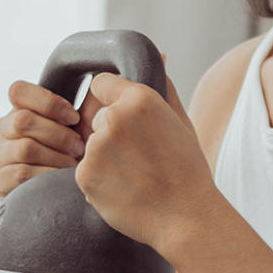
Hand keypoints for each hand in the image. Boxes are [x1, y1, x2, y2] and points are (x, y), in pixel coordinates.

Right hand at [0, 80, 86, 200]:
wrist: (60, 199)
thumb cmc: (72, 159)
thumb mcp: (73, 132)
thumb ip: (73, 113)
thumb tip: (100, 88)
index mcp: (18, 111)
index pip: (18, 92)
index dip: (49, 103)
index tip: (74, 118)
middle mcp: (1, 130)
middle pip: (23, 120)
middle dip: (58, 135)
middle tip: (79, 147)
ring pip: (25, 148)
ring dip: (56, 157)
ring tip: (73, 166)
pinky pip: (21, 173)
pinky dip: (47, 175)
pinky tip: (60, 180)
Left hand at [73, 55, 216, 257]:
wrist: (187, 218)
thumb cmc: (188, 171)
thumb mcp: (181, 122)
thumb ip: (162, 86)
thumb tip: (157, 55)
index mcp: (140, 99)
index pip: (100, 84)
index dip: (111, 102)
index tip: (127, 124)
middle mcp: (114, 118)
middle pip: (93, 117)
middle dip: (108, 134)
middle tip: (139, 158)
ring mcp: (96, 147)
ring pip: (89, 145)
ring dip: (104, 159)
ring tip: (135, 177)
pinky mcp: (84, 175)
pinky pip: (84, 171)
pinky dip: (99, 182)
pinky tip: (125, 191)